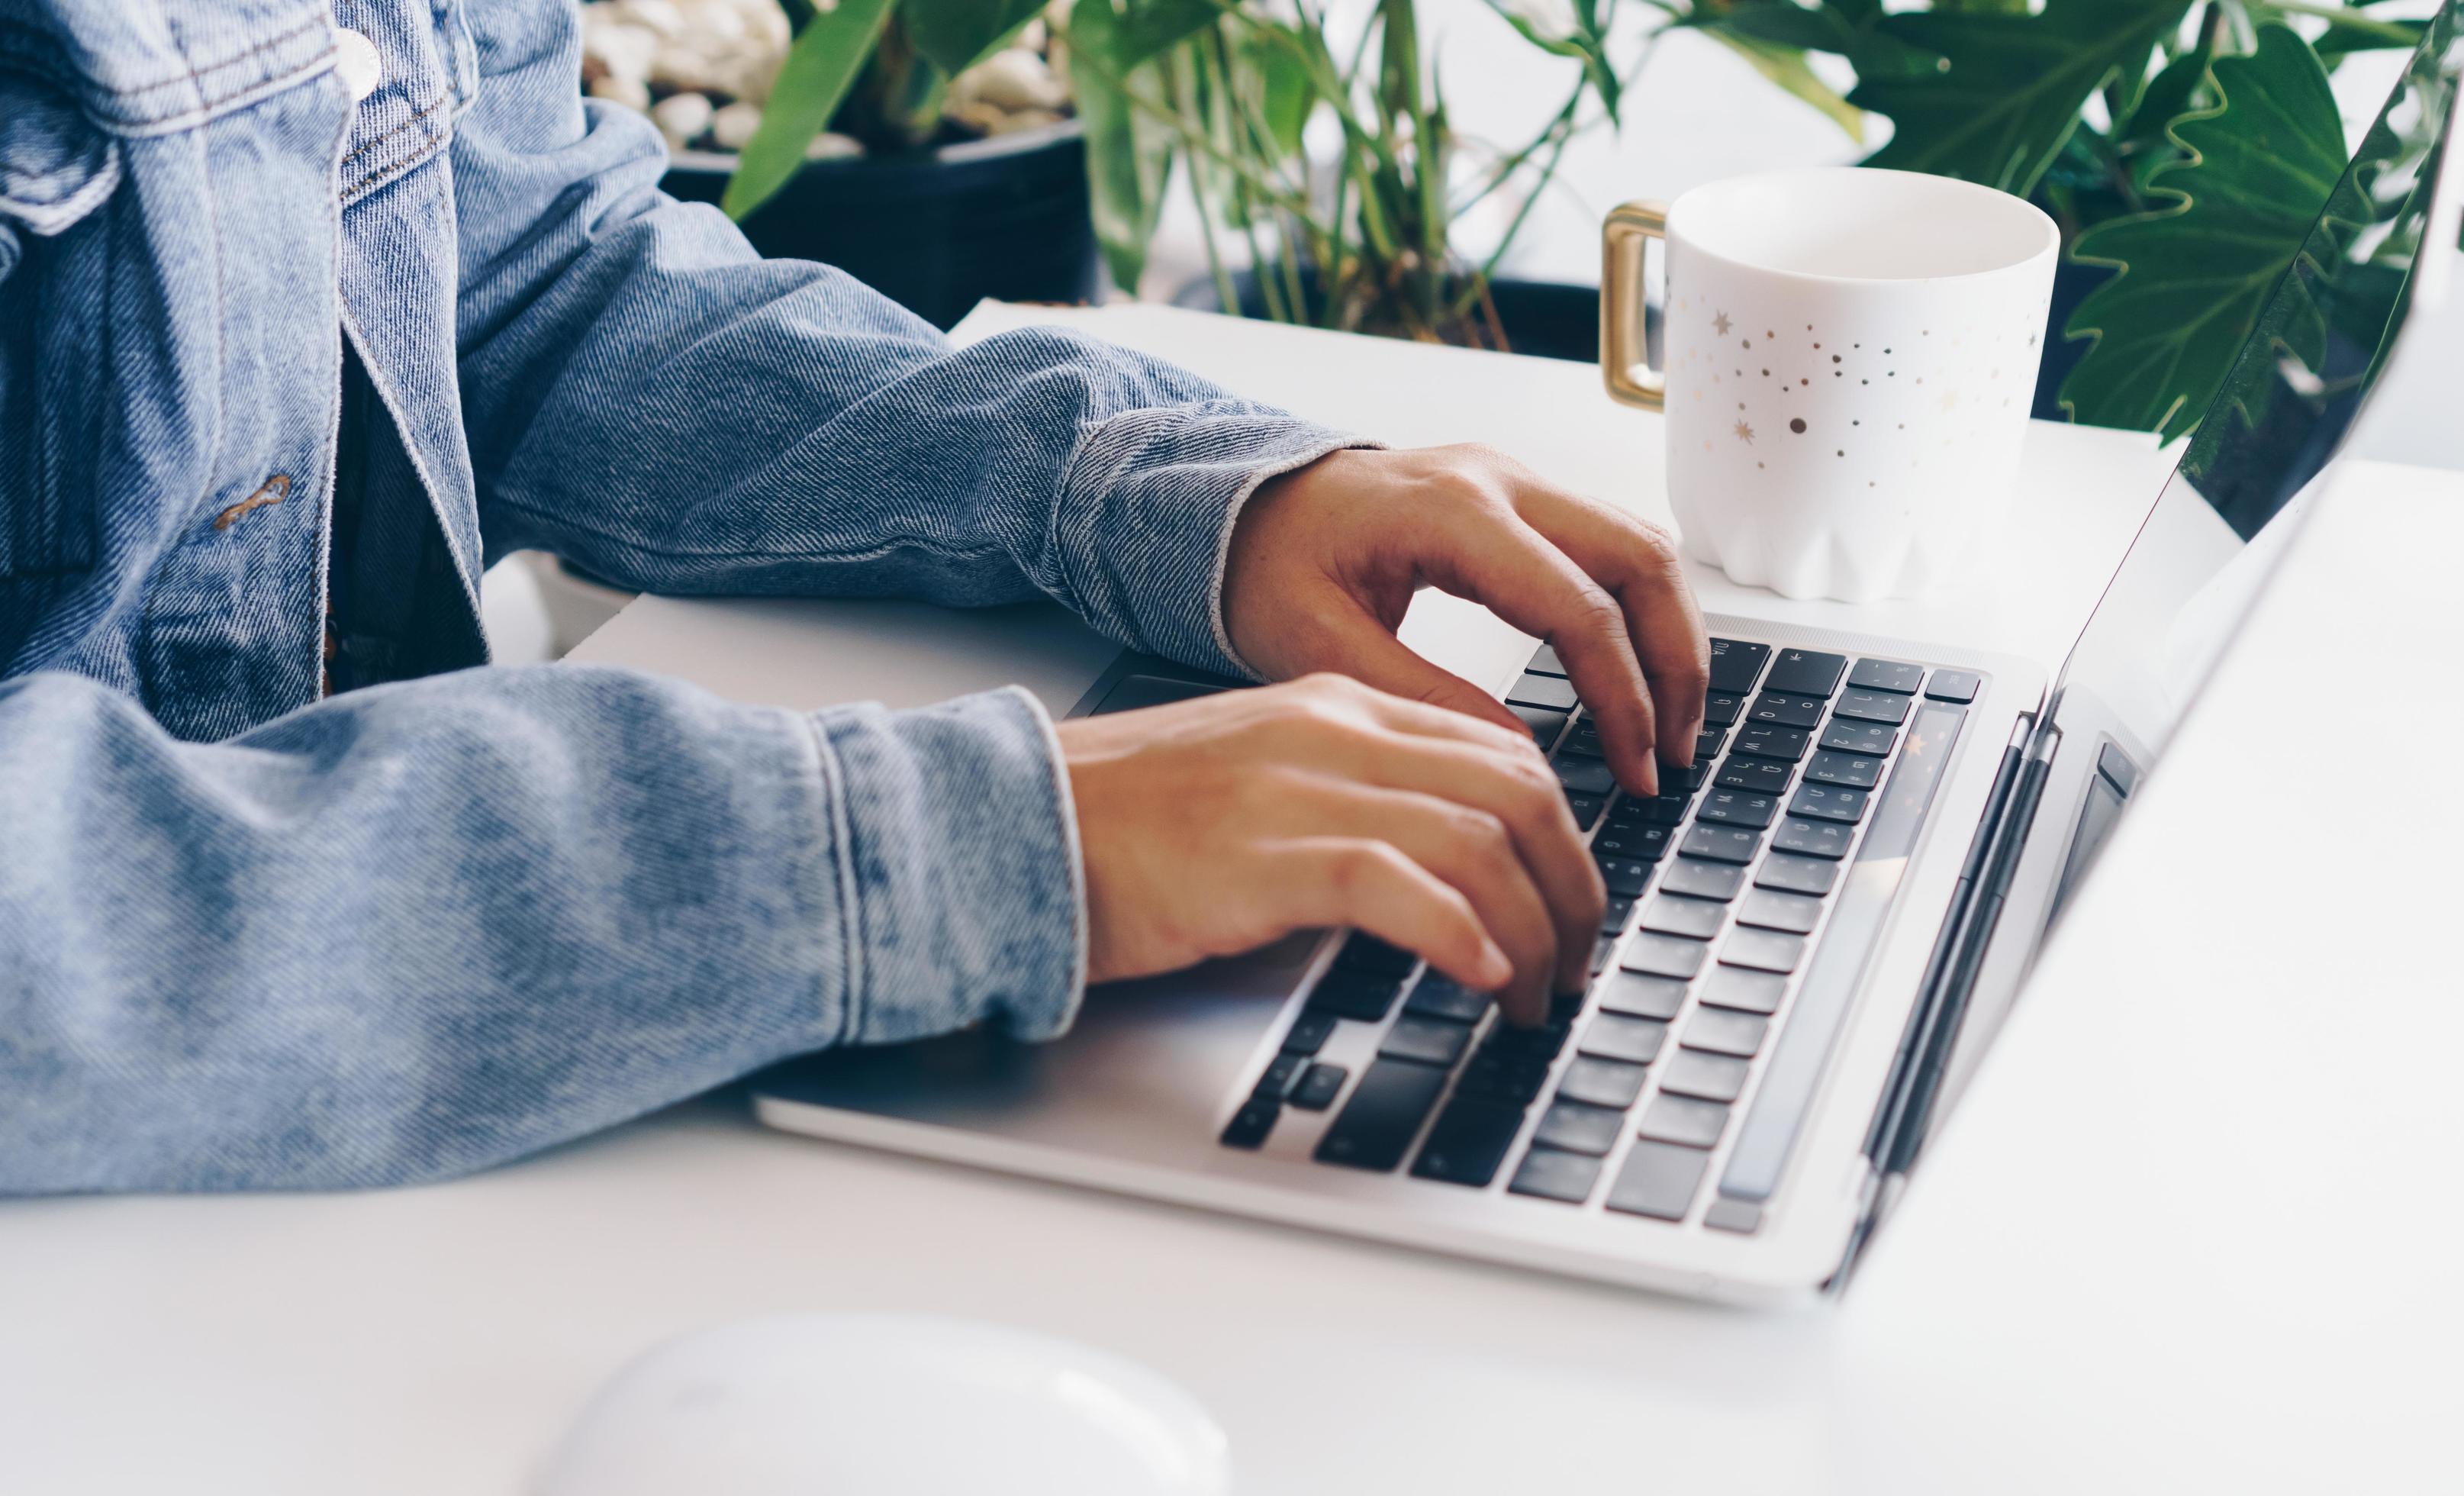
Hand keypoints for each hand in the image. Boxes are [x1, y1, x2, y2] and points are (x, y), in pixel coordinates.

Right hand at [1058, 674, 1605, 1022]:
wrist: (1010, 825)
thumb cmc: (1121, 828)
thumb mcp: (1255, 788)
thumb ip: (1345, 807)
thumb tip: (1437, 876)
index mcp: (1335, 709)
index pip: (1501, 753)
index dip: (1564, 837)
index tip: (1572, 904)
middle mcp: (1331, 734)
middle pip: (1518, 792)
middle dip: (1573, 887)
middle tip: (1577, 962)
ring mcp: (1297, 789)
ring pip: (1479, 840)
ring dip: (1532, 931)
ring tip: (1537, 996)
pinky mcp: (1260, 855)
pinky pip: (1400, 885)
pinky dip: (1461, 936)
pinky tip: (1481, 979)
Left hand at [1223, 444, 1710, 794]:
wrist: (1236, 508)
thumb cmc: (1263, 569)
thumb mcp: (1319, 648)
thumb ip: (1419, 696)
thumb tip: (1520, 757)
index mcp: (1450, 512)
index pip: (1579, 606)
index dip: (1622, 697)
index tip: (1637, 772)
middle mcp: (1499, 479)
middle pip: (1641, 557)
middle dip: (1675, 661)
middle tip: (1677, 752)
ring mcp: (1516, 481)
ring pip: (1643, 544)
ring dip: (1671, 634)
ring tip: (1670, 726)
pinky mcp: (1519, 499)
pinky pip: (1611, 546)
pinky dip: (1639, 610)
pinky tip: (1637, 677)